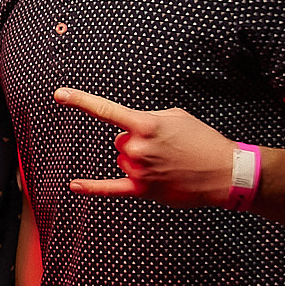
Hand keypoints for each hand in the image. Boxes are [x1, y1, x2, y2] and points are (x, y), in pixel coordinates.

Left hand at [54, 87, 233, 206]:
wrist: (225, 173)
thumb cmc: (203, 141)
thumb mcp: (177, 116)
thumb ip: (148, 118)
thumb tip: (132, 131)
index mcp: (145, 125)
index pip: (106, 110)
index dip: (80, 101)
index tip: (59, 95)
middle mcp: (137, 148)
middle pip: (120, 140)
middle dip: (138, 141)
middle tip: (166, 147)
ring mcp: (139, 170)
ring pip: (123, 159)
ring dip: (138, 159)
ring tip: (168, 162)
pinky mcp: (143, 190)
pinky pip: (110, 188)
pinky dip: (91, 187)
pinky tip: (74, 185)